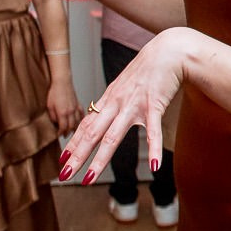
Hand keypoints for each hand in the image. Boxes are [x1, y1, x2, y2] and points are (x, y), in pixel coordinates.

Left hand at [45, 79, 80, 136]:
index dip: (61, 133)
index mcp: (63, 113)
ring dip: (75, 128)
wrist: (62, 81)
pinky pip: (82, 115)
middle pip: (72, 126)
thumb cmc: (54, 92)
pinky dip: (81, 120)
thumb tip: (56, 123)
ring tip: (72, 131)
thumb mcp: (49, 106)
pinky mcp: (78, 104)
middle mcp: (71, 112)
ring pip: (78, 122)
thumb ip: (53, 116)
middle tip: (64, 135)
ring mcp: (76, 108)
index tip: (58, 135)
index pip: (63, 127)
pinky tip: (80, 122)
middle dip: (68, 132)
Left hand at [56, 27, 201, 183]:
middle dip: (76, 156)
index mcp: (109, 99)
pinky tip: (154, 167)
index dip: (73, 143)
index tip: (62, 160)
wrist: (168, 50)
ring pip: (112, 137)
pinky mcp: (154, 105)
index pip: (86, 125)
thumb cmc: (148, 69)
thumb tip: (104, 115)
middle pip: (92, 134)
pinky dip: (154, 149)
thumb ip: (115, 101)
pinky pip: (153, 131)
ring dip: (99, 160)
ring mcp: (134, 105)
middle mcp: (116, 103)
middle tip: (64, 175)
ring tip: (89, 179)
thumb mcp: (125, 85)